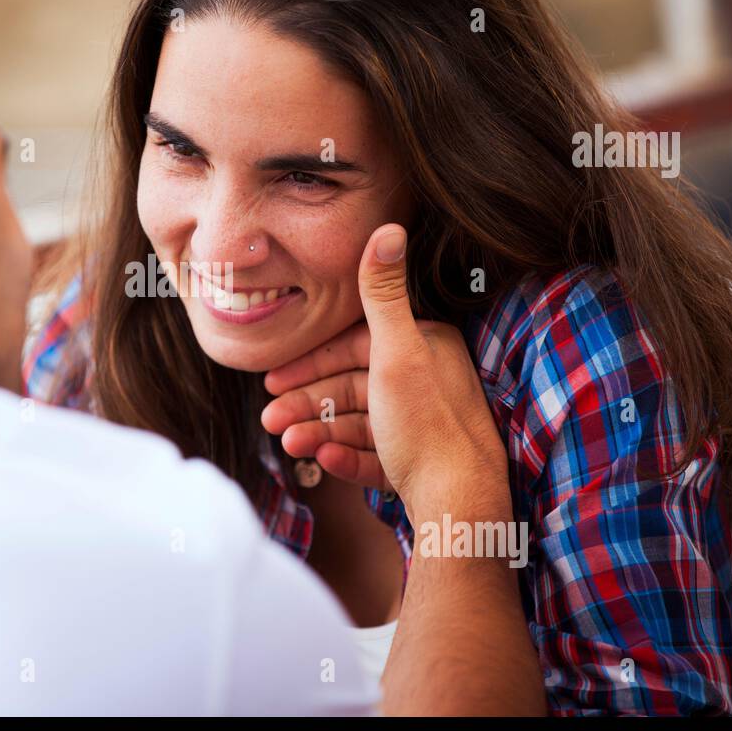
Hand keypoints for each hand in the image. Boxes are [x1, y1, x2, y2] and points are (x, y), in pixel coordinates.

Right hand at [262, 224, 507, 523]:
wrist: (460, 502)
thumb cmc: (427, 424)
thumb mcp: (395, 351)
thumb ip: (381, 293)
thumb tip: (388, 228)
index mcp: (426, 348)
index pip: (356, 347)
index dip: (312, 362)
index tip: (275, 380)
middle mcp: (428, 382)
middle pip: (353, 387)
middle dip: (309, 404)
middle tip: (271, 420)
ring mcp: (424, 427)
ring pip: (359, 423)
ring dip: (320, 431)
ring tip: (289, 445)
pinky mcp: (421, 465)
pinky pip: (375, 456)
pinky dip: (346, 456)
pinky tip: (322, 460)